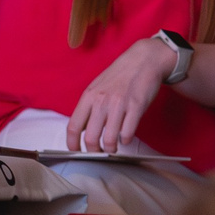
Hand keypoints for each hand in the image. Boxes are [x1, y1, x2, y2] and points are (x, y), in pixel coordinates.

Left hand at [67, 37, 170, 153]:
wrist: (142, 61)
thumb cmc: (119, 76)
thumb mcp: (97, 88)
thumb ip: (89, 107)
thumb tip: (82, 129)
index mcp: (88, 97)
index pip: (73, 126)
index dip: (72, 143)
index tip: (75, 151)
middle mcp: (101, 101)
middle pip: (90, 137)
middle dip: (94, 151)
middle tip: (98, 153)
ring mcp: (118, 105)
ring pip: (110, 139)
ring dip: (111, 149)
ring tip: (113, 148)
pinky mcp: (136, 107)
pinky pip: (128, 133)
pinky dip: (126, 140)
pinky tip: (126, 136)